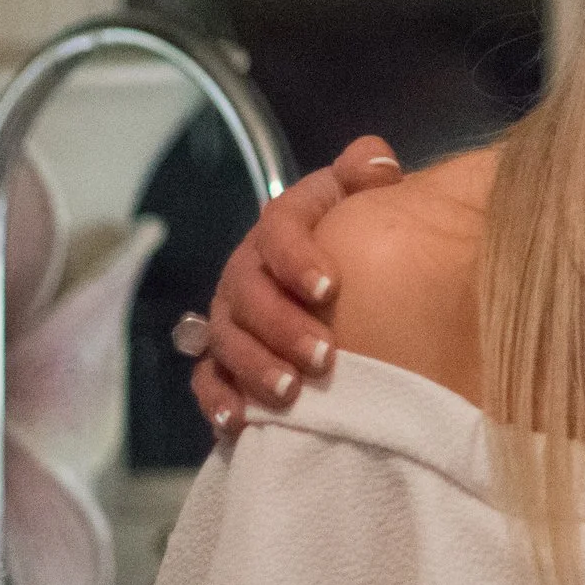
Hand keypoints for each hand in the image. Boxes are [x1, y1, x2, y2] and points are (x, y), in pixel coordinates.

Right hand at [189, 135, 401, 440]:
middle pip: (249, 292)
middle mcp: (250, 267)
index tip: (330, 288)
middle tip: (323, 357)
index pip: (278, 228)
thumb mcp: (367, 200)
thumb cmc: (361, 239)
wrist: (345, 284)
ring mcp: (232, 314)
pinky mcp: (224, 357)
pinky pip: (208, 377)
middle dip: (282, 326)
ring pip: (227, 338)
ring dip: (255, 366)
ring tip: (290, 394)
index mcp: (284, 224)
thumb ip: (368, 177)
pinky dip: (219, 399)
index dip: (298, 257)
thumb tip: (376, 163)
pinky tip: (238, 421)